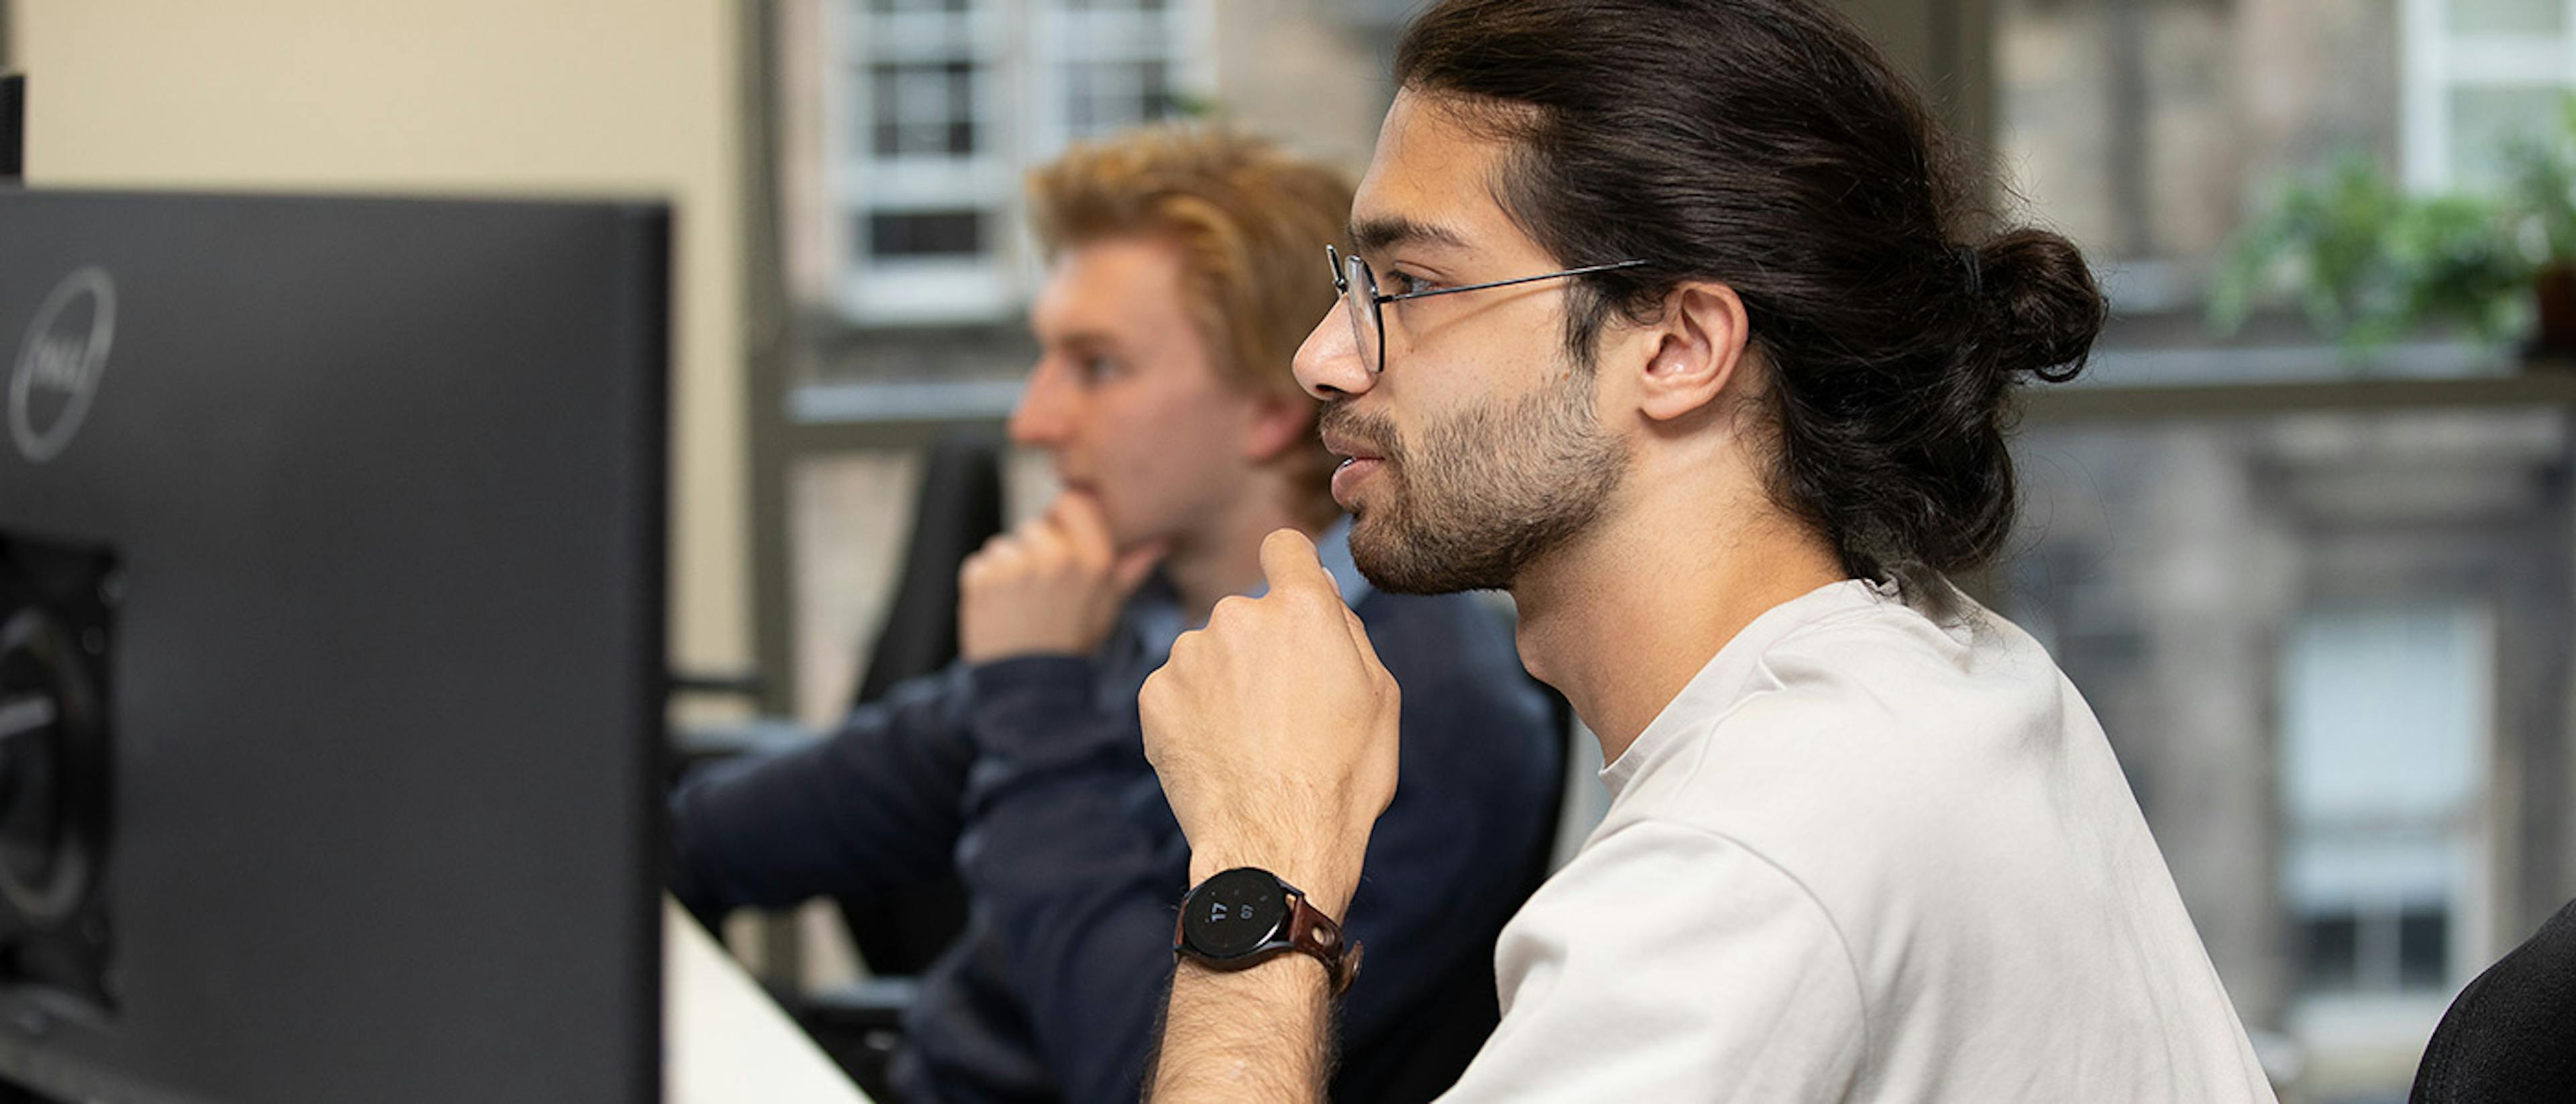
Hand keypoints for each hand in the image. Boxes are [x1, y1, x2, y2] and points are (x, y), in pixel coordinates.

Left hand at [957, 492, 1165, 663]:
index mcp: (1093, 561)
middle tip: (1040, 589)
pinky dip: (985, 583)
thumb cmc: (1072, 642)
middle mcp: (1057, 559)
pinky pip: (981, 563)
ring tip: (1020, 603)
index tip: (1062, 545)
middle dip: (1035, 551)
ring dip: (1008, 567)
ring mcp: (1017, 568)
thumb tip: (1160, 540)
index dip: (1063, 520)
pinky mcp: (984, 580)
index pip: (1072, 502)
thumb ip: (1131, 568)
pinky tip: (1001, 609)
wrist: (1031, 687)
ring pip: (1006, 544)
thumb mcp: (1108, 606)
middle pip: (1035, 525)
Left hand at [1139, 529, 1398, 918]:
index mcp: (1301, 608)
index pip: (1285, 547)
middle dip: (1261, 649)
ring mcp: (1189, 654)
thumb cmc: (1341, 777)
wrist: (1275, 844)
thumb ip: (1345, 629)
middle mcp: (1237, 615)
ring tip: (1249, 742)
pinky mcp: (1153, 694)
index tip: (1290, 596)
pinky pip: (1177, 690)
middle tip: (1282, 710)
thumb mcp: (1378, 695)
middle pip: (1248, 615)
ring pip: (1209, 654)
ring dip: (1224, 683)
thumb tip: (1318, 590)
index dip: (1290, 569)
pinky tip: (1217, 754)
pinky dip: (1192, 714)